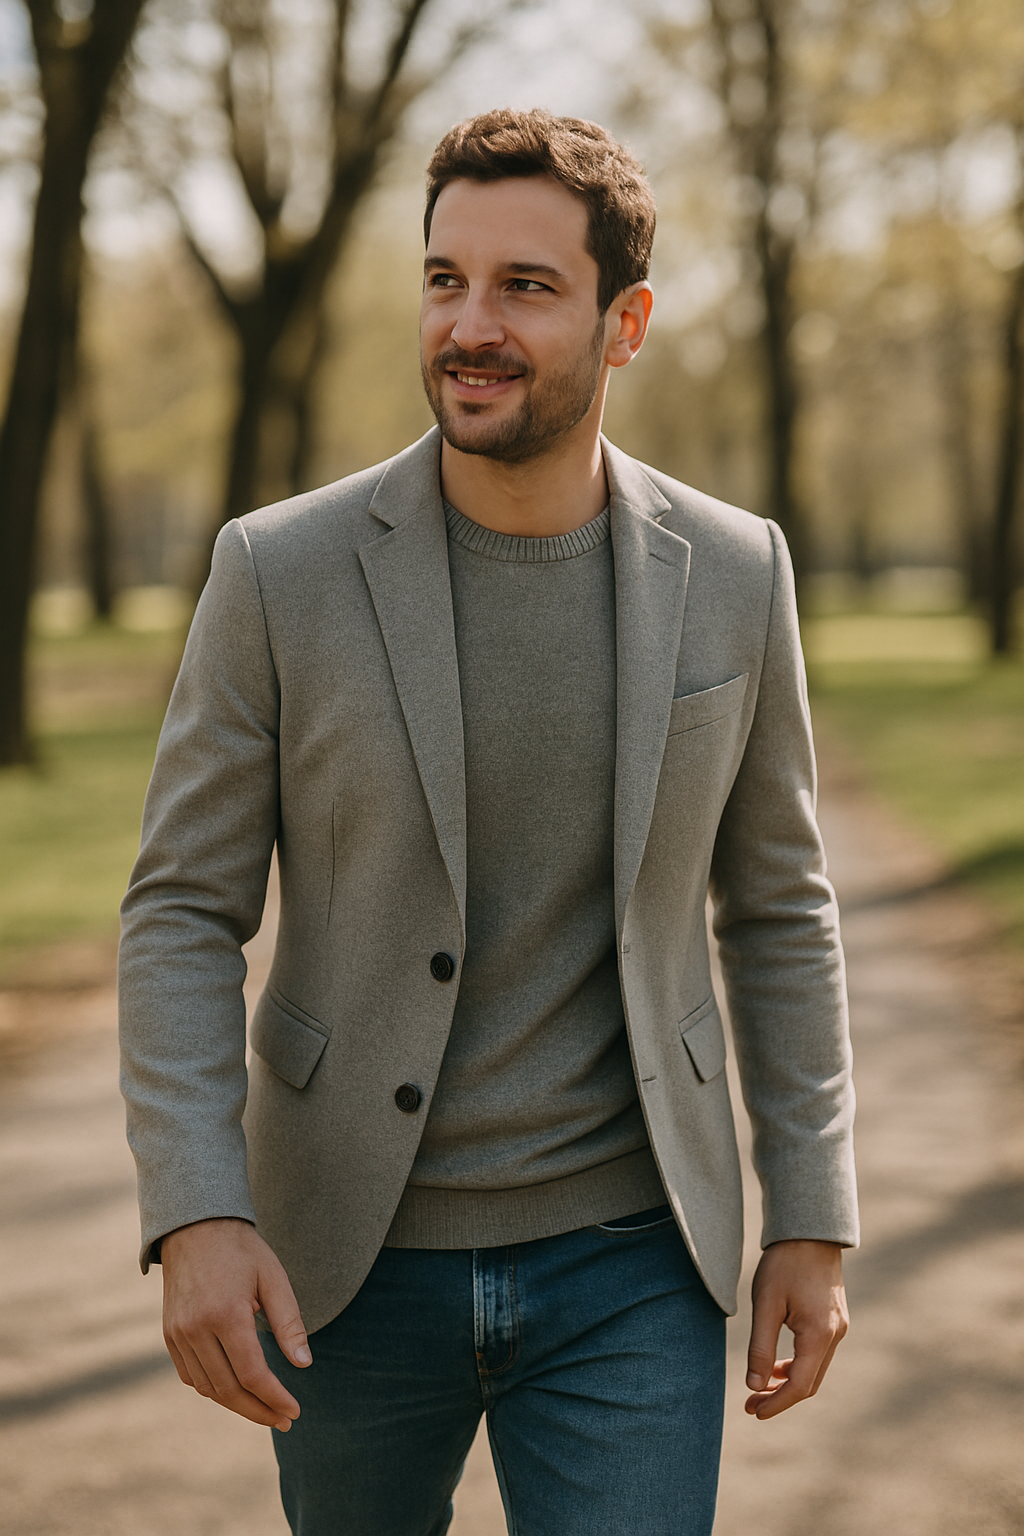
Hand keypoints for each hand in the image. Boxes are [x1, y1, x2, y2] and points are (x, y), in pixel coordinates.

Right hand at [160, 1217, 310, 1430]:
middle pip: (228, 1389)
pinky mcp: (169, 1336)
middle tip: (283, 1420)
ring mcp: (178, 1334)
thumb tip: (304, 1364)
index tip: (294, 1410)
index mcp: (225, 1314)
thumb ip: (289, 1323)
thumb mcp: (274, 1279)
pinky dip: (213, 1389)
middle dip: (258, 1411)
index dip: (274, 1397)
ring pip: (208, 1388)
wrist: (195, 1228)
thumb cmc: (242, 1251)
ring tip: (264, 1408)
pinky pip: (190, 1376)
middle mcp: (196, 1329)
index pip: (252, 1373)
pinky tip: (235, 1388)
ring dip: (236, 1404)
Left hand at [744, 1239, 847, 1418]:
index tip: (753, 1411)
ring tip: (760, 1386)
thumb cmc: (784, 1264)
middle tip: (751, 1404)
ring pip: (815, 1369)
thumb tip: (754, 1385)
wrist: (810, 1231)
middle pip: (810, 1383)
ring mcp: (839, 1327)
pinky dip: (798, 1365)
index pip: (800, 1386)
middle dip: (781, 1397)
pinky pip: (818, 1354)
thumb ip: (761, 1347)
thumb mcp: (766, 1304)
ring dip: (789, 1382)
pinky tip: (777, 1364)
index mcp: (819, 1334)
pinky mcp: (835, 1319)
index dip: (777, 1403)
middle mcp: (835, 1335)